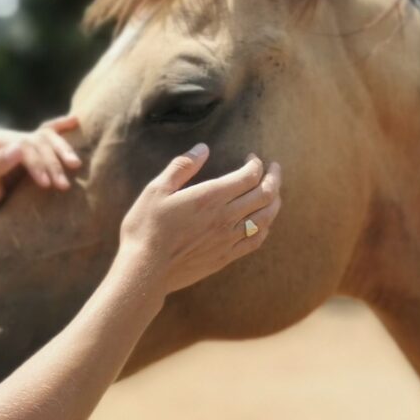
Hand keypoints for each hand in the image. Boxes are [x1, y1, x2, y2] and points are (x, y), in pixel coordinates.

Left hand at [0, 115, 82, 225]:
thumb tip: (20, 147)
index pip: (23, 145)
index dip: (37, 163)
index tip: (46, 184)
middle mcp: (7, 136)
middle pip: (38, 140)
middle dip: (53, 161)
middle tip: (64, 184)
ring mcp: (20, 142)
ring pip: (47, 137)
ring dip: (63, 151)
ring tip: (75, 167)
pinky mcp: (30, 151)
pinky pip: (48, 135)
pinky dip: (62, 128)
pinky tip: (76, 121)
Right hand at [120, 144, 281, 293]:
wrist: (145, 270)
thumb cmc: (146, 228)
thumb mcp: (156, 190)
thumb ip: (181, 167)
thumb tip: (202, 148)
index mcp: (210, 197)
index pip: (248, 176)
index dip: (256, 164)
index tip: (252, 158)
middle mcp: (225, 217)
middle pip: (265, 194)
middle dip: (273, 177)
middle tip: (274, 168)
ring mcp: (228, 239)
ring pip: (266, 217)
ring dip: (275, 201)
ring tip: (274, 192)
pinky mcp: (225, 257)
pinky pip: (256, 240)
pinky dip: (265, 227)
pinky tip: (263, 222)